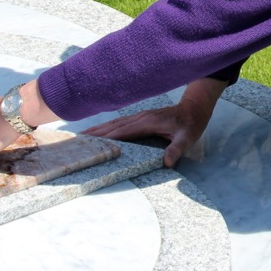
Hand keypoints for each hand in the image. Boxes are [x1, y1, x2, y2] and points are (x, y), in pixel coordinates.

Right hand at [85, 78, 226, 166]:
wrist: (194, 108)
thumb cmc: (190, 125)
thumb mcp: (187, 139)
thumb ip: (177, 149)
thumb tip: (167, 162)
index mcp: (147, 123)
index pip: (122, 132)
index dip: (106, 137)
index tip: (90, 143)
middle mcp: (140, 118)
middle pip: (113, 127)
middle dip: (95, 134)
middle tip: (76, 142)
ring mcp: (139, 116)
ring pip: (114, 123)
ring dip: (98, 129)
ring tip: (81, 136)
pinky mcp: (141, 117)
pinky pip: (119, 122)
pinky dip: (107, 127)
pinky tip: (100, 131)